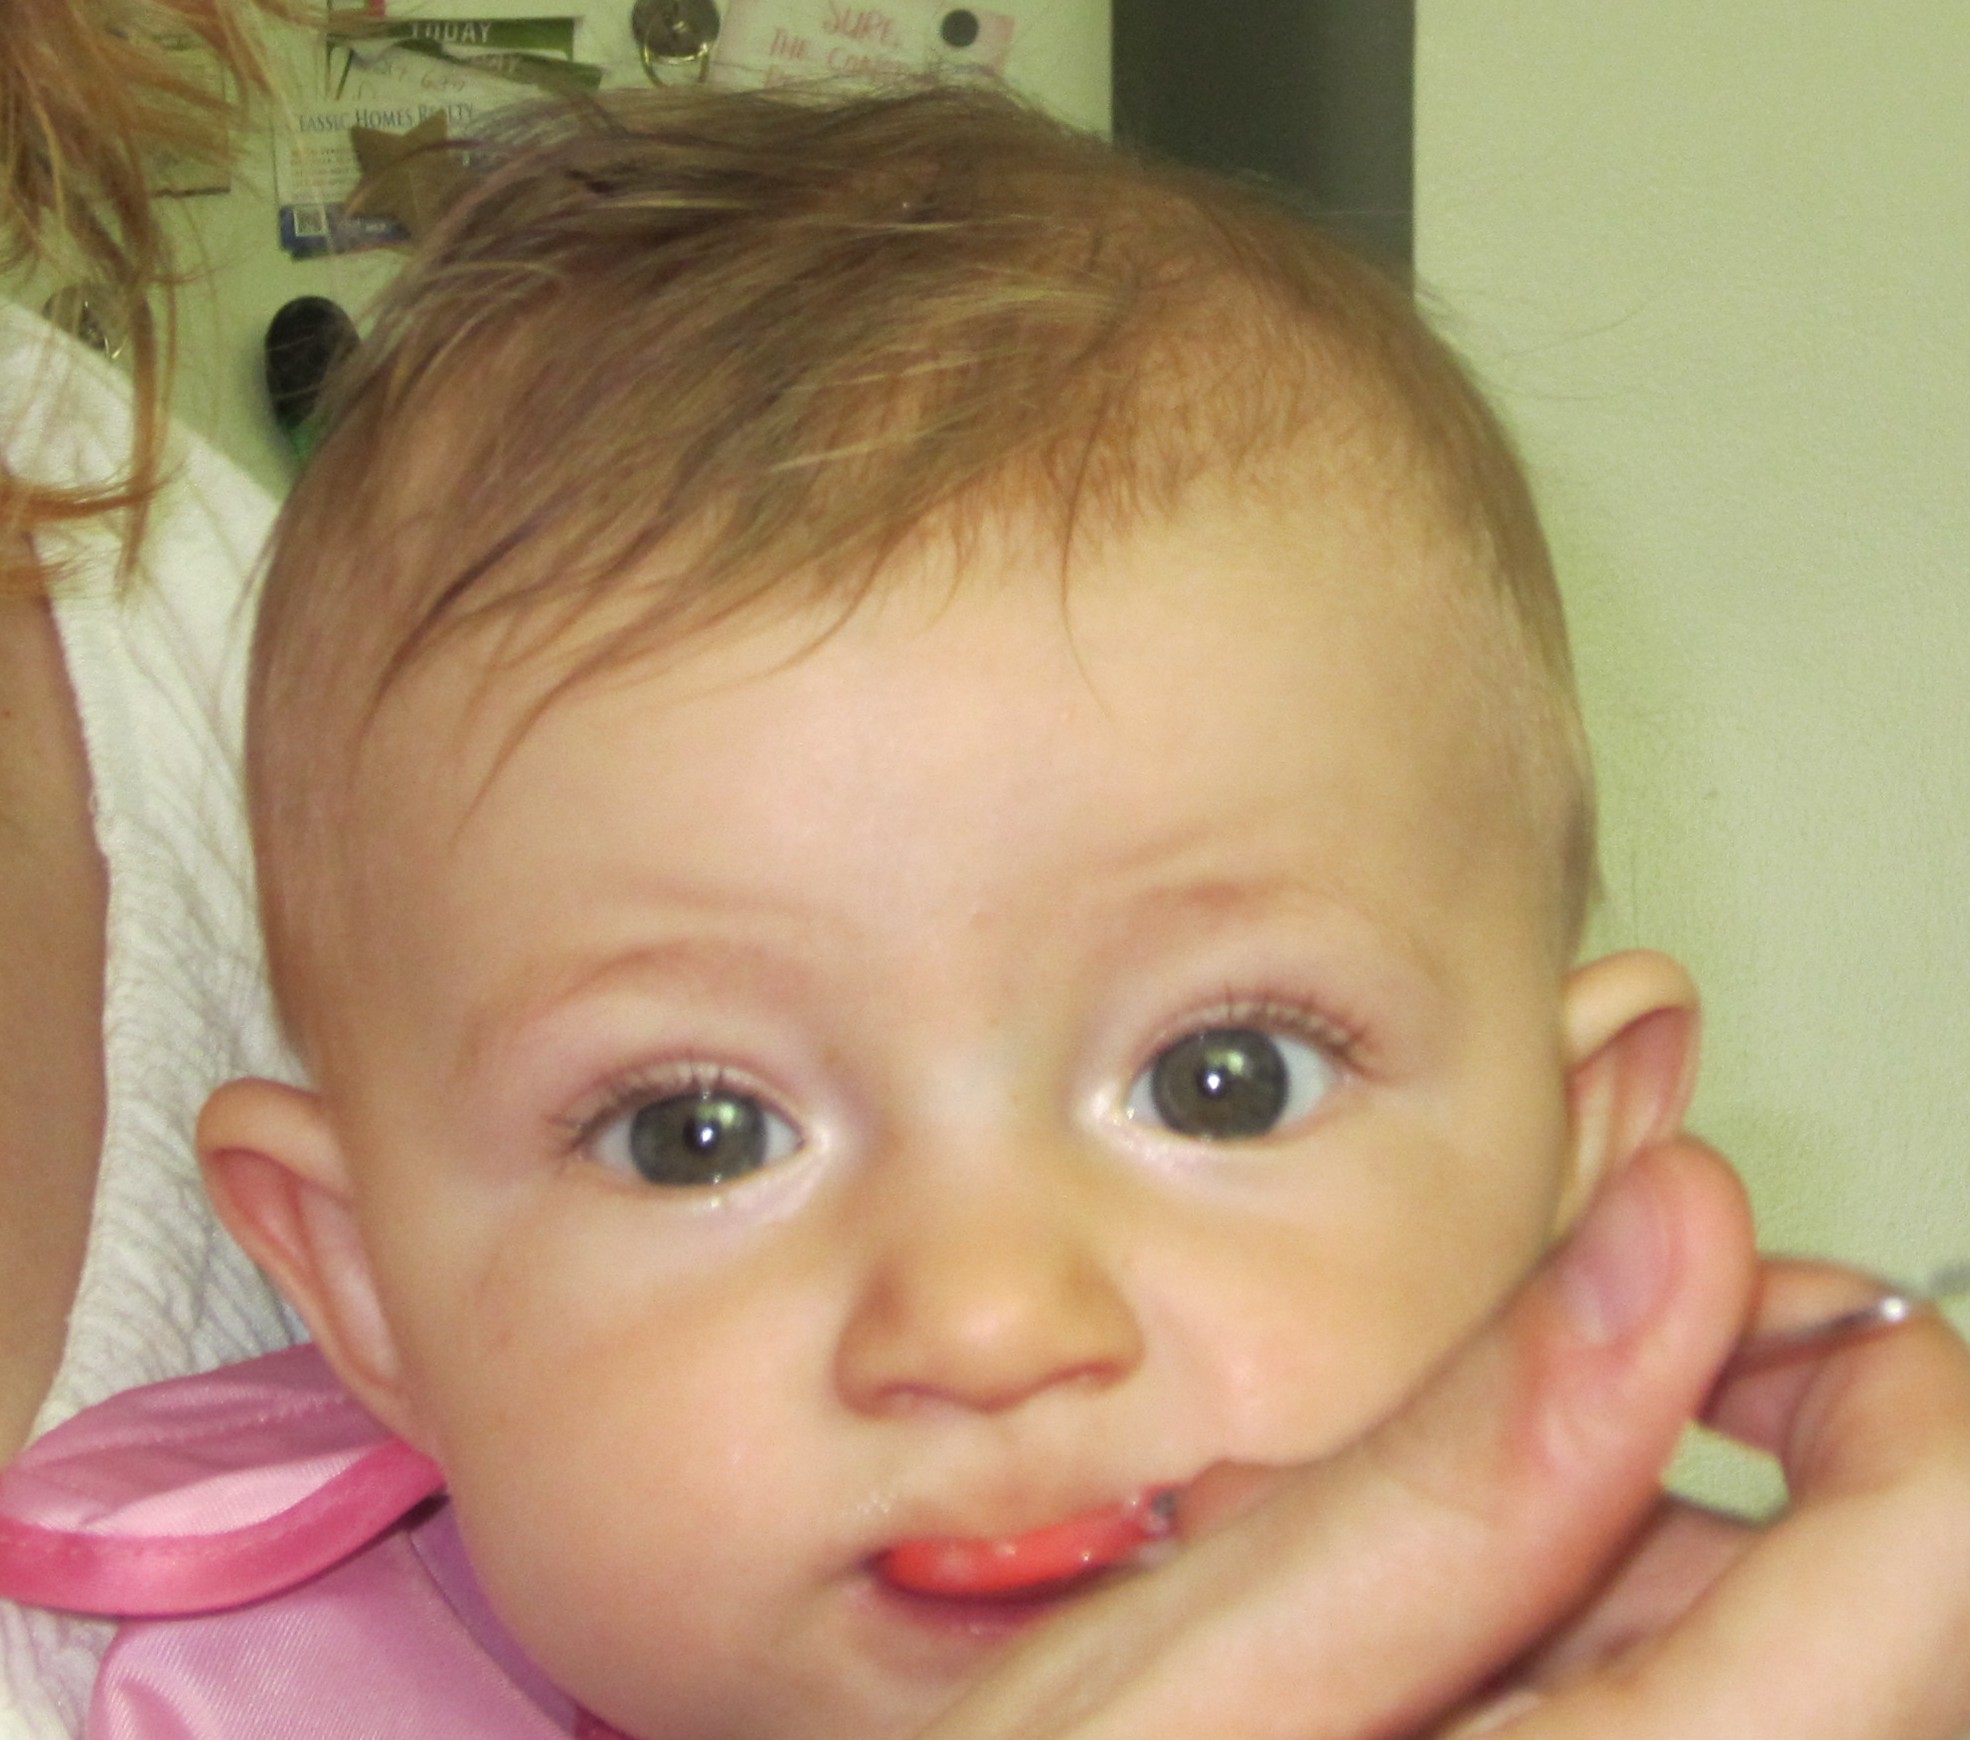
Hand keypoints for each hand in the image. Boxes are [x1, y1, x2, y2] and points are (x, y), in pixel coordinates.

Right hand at [927, 1140, 1969, 1738]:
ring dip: (1647, 1537)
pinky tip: (1437, 1617)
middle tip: (1545, 1362)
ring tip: (1420, 1526)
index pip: (1938, 1552)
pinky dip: (1598, 1618)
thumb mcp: (1208, 1660)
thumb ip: (1467, 1464)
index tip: (1717, 1282)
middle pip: (1894, 1603)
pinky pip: (1699, 1707)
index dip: (1879, 1371)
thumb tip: (1681, 1226)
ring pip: (1807, 1655)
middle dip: (1737, 1443)